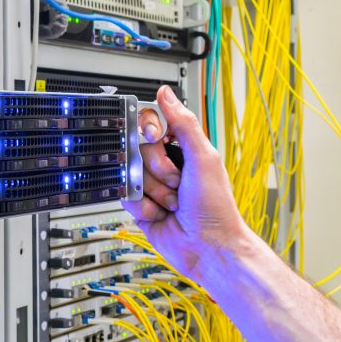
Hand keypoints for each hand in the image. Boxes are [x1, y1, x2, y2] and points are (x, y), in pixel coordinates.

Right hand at [121, 86, 253, 285]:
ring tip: (172, 203)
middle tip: (177, 182)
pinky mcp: (140, 206)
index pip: (151, 125)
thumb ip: (183, 124)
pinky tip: (161, 213)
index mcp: (182, 148)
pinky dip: (143, 207)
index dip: (148, 131)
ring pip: (130, 174)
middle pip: (137, 150)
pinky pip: (125, 197)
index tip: (156, 139)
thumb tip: (166, 94)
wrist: (208, 247)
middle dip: (157, 169)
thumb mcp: (203, 158)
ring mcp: (151, 186)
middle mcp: (165, 165)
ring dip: (152, 192)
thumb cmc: (215, 207)